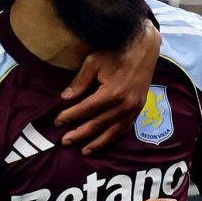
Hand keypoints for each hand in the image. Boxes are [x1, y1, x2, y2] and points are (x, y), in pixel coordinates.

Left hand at [54, 18, 160, 154]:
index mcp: (111, 93)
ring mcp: (133, 109)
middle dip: (79, 134)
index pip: (85, 110)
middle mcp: (124, 105)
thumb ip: (80, 82)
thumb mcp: (94, 62)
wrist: (144, 48)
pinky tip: (103, 143)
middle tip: (64, 141)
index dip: (70, 117)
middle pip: (97, 124)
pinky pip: (125, 129)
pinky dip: (113, 138)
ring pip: (112, 132)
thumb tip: (65, 98)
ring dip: (97, 143)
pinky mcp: (139, 109)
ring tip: (83, 151)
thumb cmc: (116, 52)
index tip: (57, 122)